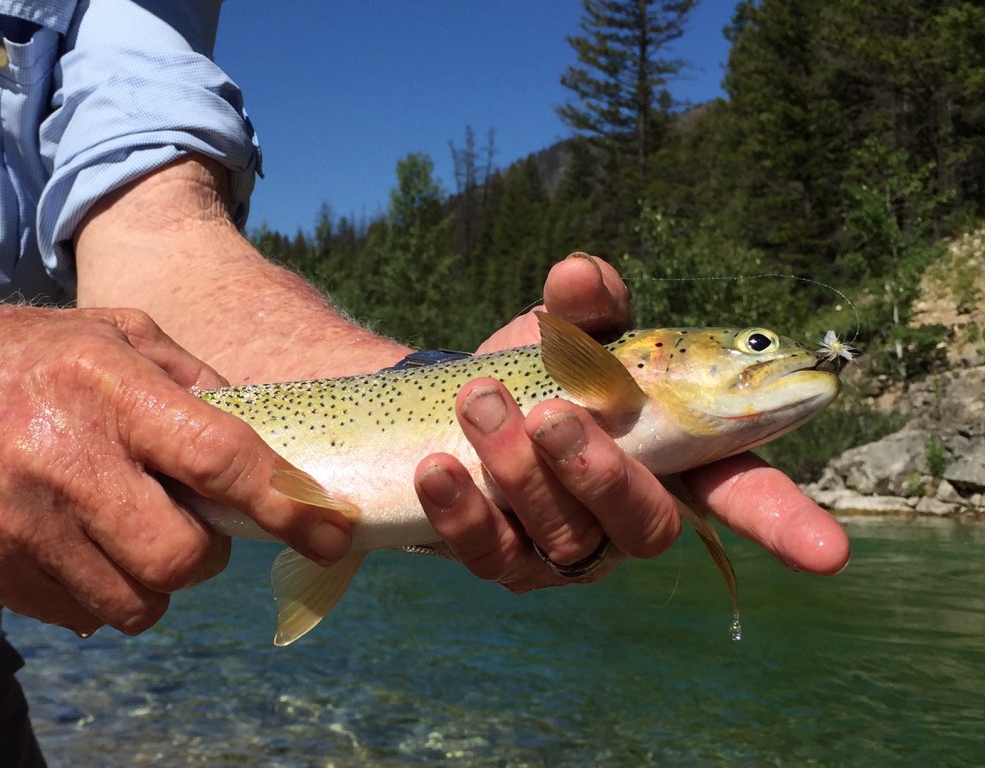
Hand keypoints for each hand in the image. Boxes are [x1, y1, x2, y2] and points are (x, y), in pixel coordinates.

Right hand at [0, 305, 351, 636]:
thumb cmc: (44, 355)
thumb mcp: (127, 336)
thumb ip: (200, 386)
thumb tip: (269, 446)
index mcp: (110, 387)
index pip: (219, 459)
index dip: (286, 503)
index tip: (331, 533)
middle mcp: (62, 457)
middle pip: (179, 555)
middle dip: (209, 552)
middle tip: (194, 522)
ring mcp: (17, 519)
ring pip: (134, 602)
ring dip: (157, 578)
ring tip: (135, 529)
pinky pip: (79, 614)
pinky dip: (103, 589)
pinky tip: (86, 540)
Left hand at [415, 254, 848, 590]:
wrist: (453, 402)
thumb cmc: (538, 367)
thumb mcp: (567, 332)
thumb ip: (587, 307)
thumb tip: (579, 275)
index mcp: (672, 457)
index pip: (742, 494)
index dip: (786, 523)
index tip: (828, 554)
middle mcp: (628, 514)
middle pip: (646, 525)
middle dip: (600, 471)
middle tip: (553, 412)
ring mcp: (568, 549)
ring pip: (565, 538)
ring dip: (519, 471)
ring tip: (478, 403)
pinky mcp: (504, 561)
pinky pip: (489, 555)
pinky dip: (463, 511)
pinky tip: (437, 467)